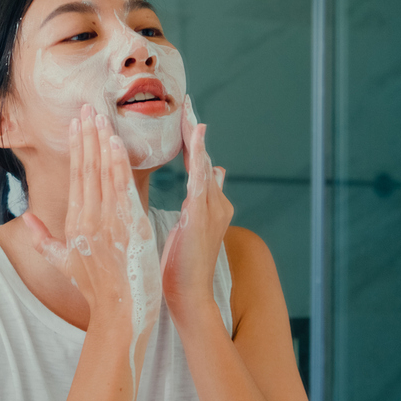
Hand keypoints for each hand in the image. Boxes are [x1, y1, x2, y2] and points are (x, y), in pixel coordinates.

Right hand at [23, 104, 161, 338]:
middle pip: (87, 168)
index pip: (76, 176)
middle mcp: (88, 219)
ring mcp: (108, 222)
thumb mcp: (62, 264)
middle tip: (88, 106)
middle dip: (87, 135)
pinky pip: (123, 188)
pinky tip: (116, 143)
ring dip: (103, 141)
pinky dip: (119, 164)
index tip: (77, 122)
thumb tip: (23, 219)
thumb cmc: (95, 290)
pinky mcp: (129, 227)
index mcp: (75, 224)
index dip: (77, 146)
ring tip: (101, 116)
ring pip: (104, 173)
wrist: (119, 312)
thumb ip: (41, 239)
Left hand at [161, 95, 231, 316]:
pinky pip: (201, 180)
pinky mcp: (202, 216)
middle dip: (195, 132)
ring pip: (204, 166)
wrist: (188, 296)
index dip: (193, 142)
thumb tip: (219, 171)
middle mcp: (215, 204)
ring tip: (192, 114)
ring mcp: (211, 209)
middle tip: (188, 104)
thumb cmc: (181, 267)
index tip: (186, 117)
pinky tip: (198, 138)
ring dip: (197, 139)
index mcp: (208, 206)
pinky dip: (200, 157)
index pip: (199, 166)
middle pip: (204, 160)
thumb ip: (204, 199)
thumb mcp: (191, 227)